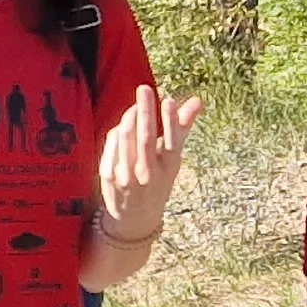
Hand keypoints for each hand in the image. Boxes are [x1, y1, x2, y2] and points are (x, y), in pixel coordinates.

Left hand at [93, 83, 205, 242]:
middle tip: (144, 89)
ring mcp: (127, 176)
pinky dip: (118, 131)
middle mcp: (149, 174)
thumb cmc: (158, 179)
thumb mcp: (173, 158)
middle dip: (145, 110)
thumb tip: (198, 100)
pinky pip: (112, 144)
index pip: (172, 142)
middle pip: (146, 137)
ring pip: (126, 138)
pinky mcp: (108, 176)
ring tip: (136, 107)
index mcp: (169, 168)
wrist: (134, 217)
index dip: (170, 121)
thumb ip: (182, 127)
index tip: (168, 100)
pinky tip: (124, 127)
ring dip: (130, 117)